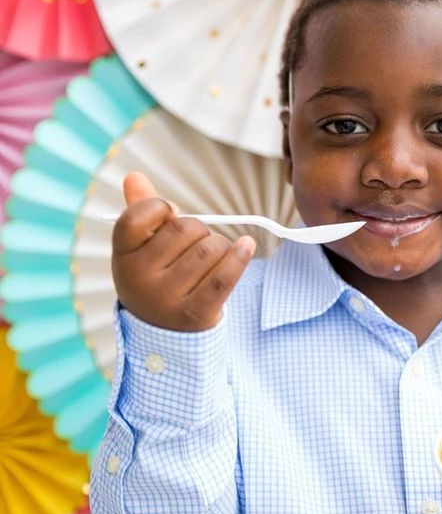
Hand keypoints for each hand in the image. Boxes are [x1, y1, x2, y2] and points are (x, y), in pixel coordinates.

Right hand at [111, 171, 255, 330]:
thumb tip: (134, 176)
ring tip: (215, 256)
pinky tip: (246, 246)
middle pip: (184, 229)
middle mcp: (139, 279)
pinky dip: (240, 256)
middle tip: (198, 242)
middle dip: (199, 229)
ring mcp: (166, 299)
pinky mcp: (196, 313)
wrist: (165, 337)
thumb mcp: (142, 250)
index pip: (136, 217)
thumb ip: (141, 213)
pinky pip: (225, 275)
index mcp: (122, 258)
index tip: (172, 213)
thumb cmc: (157, 279)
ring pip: (209, 249)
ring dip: (221, 246)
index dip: (159, 207)